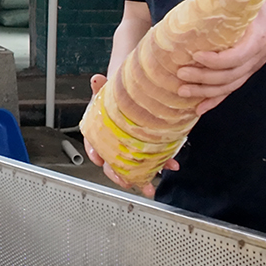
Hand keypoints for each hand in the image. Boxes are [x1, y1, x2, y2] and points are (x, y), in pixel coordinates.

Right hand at [82, 73, 176, 198]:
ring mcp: (133, 147)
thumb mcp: (112, 91)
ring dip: (142, 176)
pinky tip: (171, 165)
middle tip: (124, 180)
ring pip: (134, 165)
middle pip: (112, 161)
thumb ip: (103, 87)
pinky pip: (155, 158)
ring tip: (147, 186)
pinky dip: (164, 163)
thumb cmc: (122, 97)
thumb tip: (96, 79)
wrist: (140, 94)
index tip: (98, 159)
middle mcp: (116, 141)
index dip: (94, 152)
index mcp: (102, 130)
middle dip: (118, 174)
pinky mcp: (149, 147)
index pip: (93, 143)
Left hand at [173, 0, 265, 112]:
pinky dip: (214, 101)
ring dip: (205, 92)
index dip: (216, 60)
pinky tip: (198, 109)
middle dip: (204, 78)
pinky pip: (230, 90)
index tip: (196, 55)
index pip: (237, 56)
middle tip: (181, 73)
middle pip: (229, 75)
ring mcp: (252, 68)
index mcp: (257, 38)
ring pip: (228, 86)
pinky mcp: (247, 73)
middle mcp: (256, 57)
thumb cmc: (263, 5)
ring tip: (182, 91)